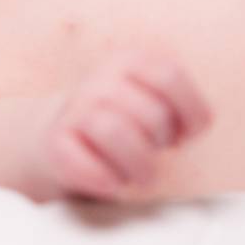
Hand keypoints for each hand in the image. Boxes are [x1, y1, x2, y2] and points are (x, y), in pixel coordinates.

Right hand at [41, 51, 211, 200]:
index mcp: (129, 62)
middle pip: (151, 114)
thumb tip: (190, 130)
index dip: (188, 112)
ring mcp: (73, 108)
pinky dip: (105, 180)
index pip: (169, 75)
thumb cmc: (125, 125)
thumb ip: (182, 107)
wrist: (60, 139)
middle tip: (153, 152)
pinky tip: (111, 182)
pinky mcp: (54, 141)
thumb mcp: (155, 103)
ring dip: (138, 166)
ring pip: (115, 131)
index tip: (183, 134)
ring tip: (139, 175)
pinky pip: (83, 163)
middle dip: (161, 143)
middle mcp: (98, 79)